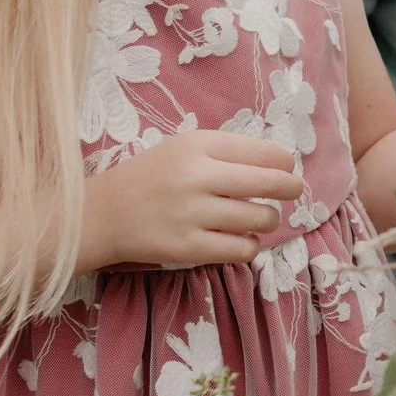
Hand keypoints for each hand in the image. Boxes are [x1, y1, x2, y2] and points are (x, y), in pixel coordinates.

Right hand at [79, 130, 305, 272]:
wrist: (102, 214)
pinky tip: (243, 239)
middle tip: (293, 191)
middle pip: (270, 182)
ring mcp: (192, 214)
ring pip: (261, 218)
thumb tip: (280, 165)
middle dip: (291, 188)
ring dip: (269, 219)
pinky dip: (251, 245)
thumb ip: (226, 152)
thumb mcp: (185, 148)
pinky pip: (242, 249)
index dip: (284, 163)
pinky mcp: (187, 247)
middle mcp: (197, 176)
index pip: (264, 152)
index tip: (286, 169)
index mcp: (198, 145)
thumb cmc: (152, 177)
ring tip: (258, 218)